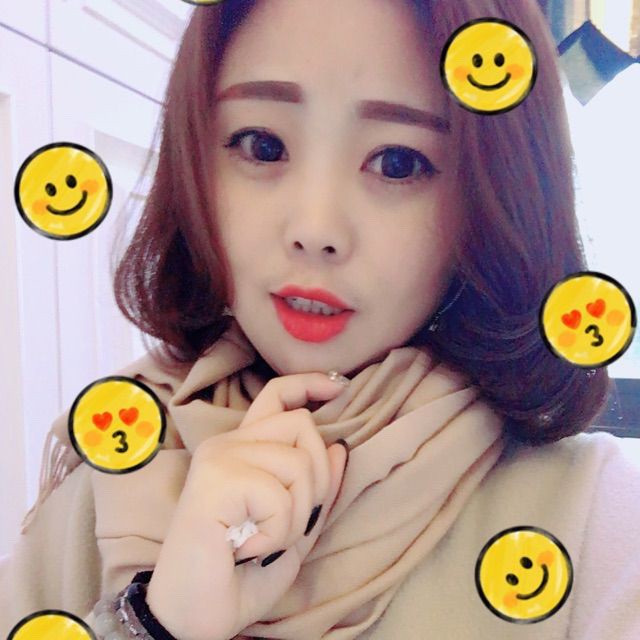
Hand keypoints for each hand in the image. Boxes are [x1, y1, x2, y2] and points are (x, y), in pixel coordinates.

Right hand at [146, 372, 349, 639]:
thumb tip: (340, 447)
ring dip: (295, 516)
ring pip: (299, 462)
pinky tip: (248, 547)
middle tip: (287, 522)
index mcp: (244, 449)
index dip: (310, 384)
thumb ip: (316, 490)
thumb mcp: (294, 529)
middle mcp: (228, 443)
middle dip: (315, 479)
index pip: (277, 395)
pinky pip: (280, 495)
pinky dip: (278, 532)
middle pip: (302, 425)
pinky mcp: (217, 479)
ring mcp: (220, 458)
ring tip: (262, 540)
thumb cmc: (241, 575)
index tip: (339, 386)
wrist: (194, 618)